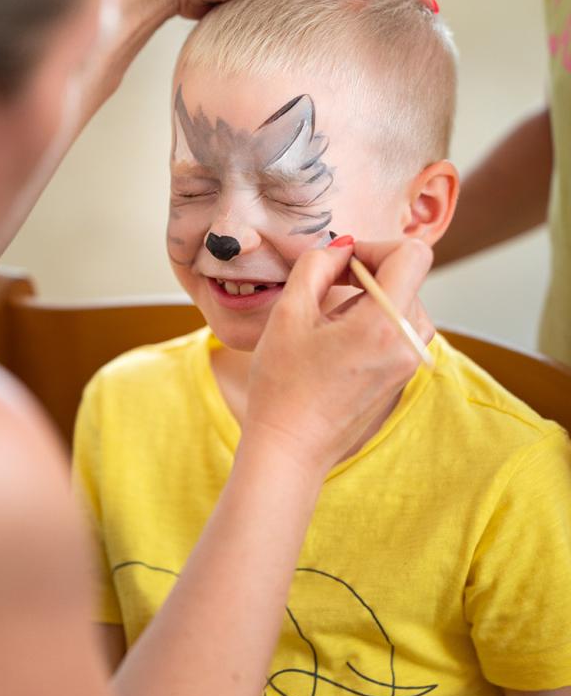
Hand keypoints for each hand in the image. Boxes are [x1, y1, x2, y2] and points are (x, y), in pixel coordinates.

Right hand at [245, 238, 432, 474]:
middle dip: (368, 274)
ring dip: (370, 300)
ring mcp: (410, 364)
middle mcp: (408, 343)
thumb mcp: (288, 312)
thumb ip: (317, 265)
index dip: (376, 247)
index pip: (413, 254)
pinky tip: (338, 346)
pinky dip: (374, 324)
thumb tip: (342, 248)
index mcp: (384, 324)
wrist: (290, 448)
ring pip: (404, 304)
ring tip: (330, 323)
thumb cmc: (283, 385)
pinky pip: (399, 332)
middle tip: (325, 291)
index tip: (343, 265)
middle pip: (407, 279)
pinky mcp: (402, 378)